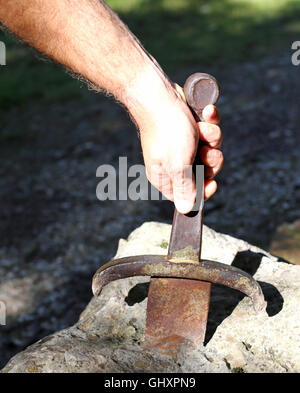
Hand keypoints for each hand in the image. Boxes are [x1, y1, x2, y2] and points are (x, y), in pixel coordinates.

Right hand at [139, 83, 222, 213]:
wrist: (159, 94)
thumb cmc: (167, 131)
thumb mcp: (178, 165)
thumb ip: (185, 189)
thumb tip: (186, 210)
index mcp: (167, 177)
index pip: (189, 195)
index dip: (204, 190)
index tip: (212, 183)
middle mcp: (176, 163)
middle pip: (205, 172)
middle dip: (210, 159)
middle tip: (205, 150)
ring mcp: (185, 145)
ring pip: (211, 150)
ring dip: (211, 137)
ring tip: (201, 127)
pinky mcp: (192, 128)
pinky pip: (209, 131)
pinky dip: (210, 121)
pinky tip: (207, 112)